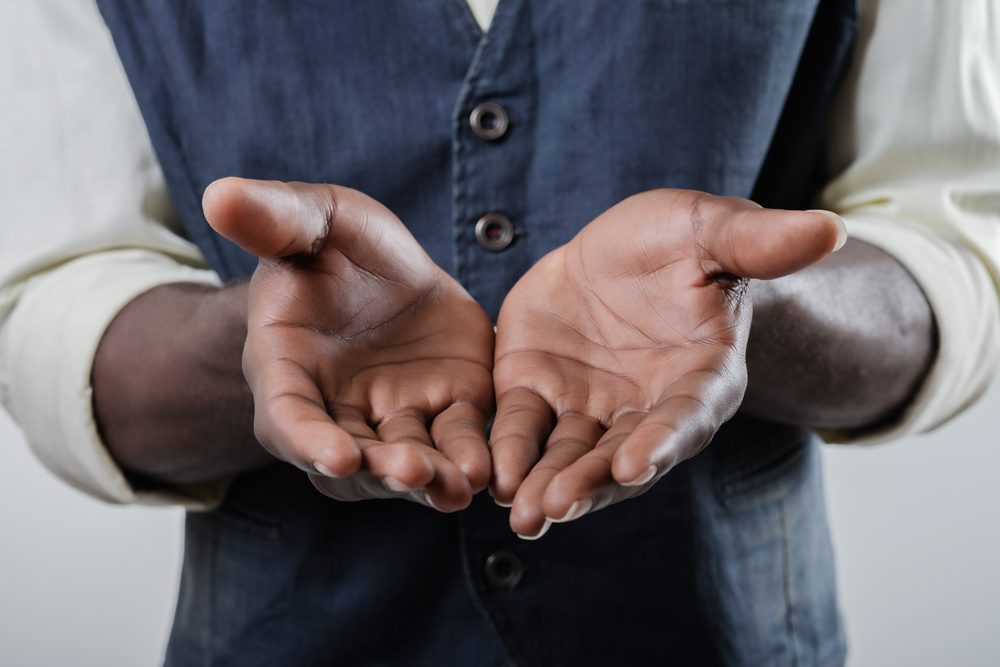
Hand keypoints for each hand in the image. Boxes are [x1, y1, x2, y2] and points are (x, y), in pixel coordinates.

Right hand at [204, 178, 494, 510]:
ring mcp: (391, 417)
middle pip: (351, 457)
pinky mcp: (445, 411)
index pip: (287, 415)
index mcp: (286, 367)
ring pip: (404, 462)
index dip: (308, 440)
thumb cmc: (333, 248)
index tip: (337, 457)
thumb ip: (274, 218)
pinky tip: (491, 470)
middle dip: (379, 470)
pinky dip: (470, 460)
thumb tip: (217, 194)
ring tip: (460, 483)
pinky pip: (455, 444)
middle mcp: (335, 408)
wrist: (387, 269)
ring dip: (429, 479)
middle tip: (412, 472)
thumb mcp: (313, 221)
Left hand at [489, 189, 844, 537]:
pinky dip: (509, 451)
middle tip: (559, 508)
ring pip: (569, 454)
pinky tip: (490, 476)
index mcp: (700, 375)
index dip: (663, 440)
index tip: (638, 465)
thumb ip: (760, 241)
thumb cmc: (680, 244)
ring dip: (548, 484)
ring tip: (524, 514)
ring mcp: (588, 405)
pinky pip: (522, 425)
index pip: (685, 415)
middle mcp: (644, 407)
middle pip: (620, 454)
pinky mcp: (537, 391)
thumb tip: (832, 228)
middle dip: (591, 483)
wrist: (619, 252)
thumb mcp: (712, 230)